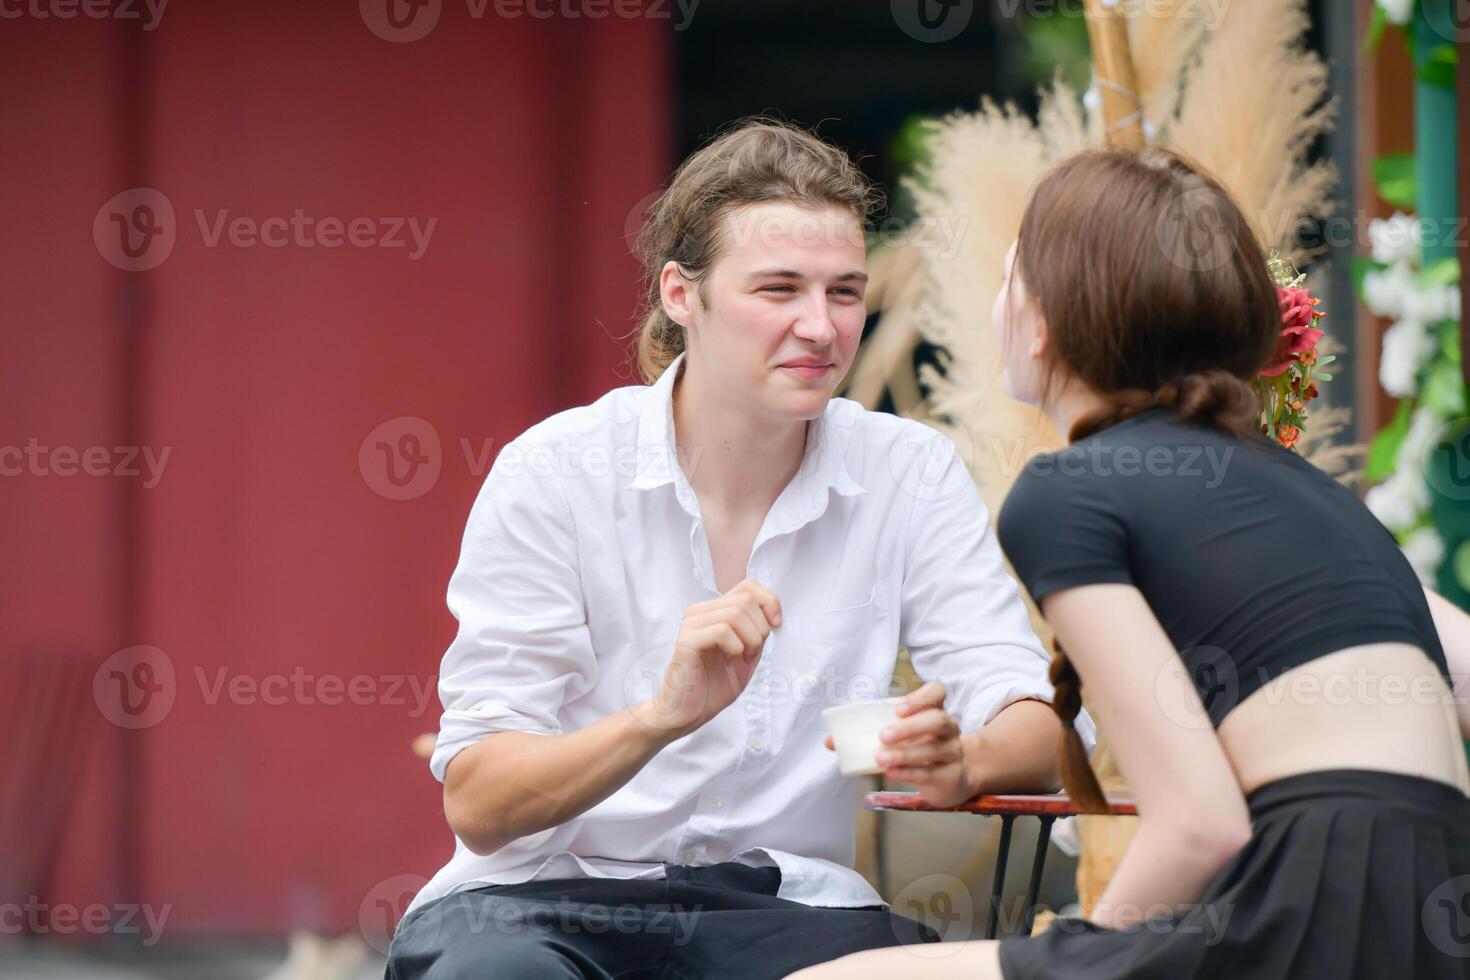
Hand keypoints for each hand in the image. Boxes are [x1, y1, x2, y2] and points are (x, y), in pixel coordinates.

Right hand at [634, 579, 781, 738]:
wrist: (688, 713)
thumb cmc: (714, 685)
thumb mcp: (746, 651)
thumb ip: (756, 629)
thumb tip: (772, 611)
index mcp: (713, 610)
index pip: (748, 586)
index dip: (769, 602)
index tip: (776, 626)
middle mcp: (699, 611)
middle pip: (746, 599)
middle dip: (761, 627)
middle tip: (753, 652)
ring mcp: (691, 624)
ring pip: (736, 613)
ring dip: (751, 639)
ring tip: (743, 658)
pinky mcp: (687, 640)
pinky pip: (722, 630)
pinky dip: (736, 646)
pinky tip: (731, 659)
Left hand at [823, 681, 974, 807]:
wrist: (949, 780)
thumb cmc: (917, 750)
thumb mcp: (897, 739)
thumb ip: (865, 736)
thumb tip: (829, 740)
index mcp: (934, 711)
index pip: (937, 692)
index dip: (920, 698)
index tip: (898, 709)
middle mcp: (948, 729)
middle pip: (937, 720)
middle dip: (910, 727)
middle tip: (883, 736)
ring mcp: (953, 752)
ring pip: (934, 749)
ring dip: (905, 753)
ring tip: (881, 758)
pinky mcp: (952, 776)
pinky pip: (931, 772)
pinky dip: (909, 772)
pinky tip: (892, 772)